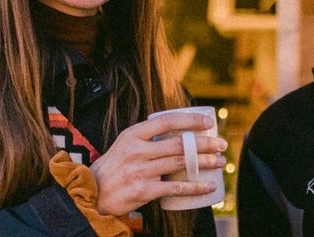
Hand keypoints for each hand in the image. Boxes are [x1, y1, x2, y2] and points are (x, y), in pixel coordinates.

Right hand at [88, 112, 227, 215]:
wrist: (91, 193)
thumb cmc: (112, 168)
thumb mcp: (124, 144)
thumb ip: (146, 138)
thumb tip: (177, 132)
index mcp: (133, 134)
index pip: (167, 121)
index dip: (191, 120)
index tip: (209, 124)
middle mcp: (137, 150)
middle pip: (179, 144)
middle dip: (205, 143)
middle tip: (222, 145)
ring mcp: (140, 171)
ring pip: (181, 164)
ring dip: (205, 163)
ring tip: (220, 162)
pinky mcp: (143, 191)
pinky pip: (176, 188)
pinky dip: (195, 187)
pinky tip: (209, 186)